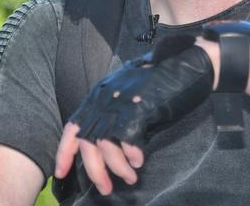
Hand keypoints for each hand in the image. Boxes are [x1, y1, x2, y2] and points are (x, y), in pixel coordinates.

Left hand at [55, 38, 213, 194]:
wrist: (188, 61)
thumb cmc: (163, 76)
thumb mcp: (130, 89)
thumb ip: (116, 109)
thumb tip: (110, 141)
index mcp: (100, 93)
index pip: (72, 126)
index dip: (64, 152)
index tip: (61, 172)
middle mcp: (105, 97)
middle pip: (88, 143)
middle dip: (95, 171)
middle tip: (106, 189)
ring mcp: (121, 101)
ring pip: (106, 146)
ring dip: (118, 168)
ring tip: (131, 177)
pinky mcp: (139, 107)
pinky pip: (128, 142)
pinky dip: (132, 155)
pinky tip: (140, 160)